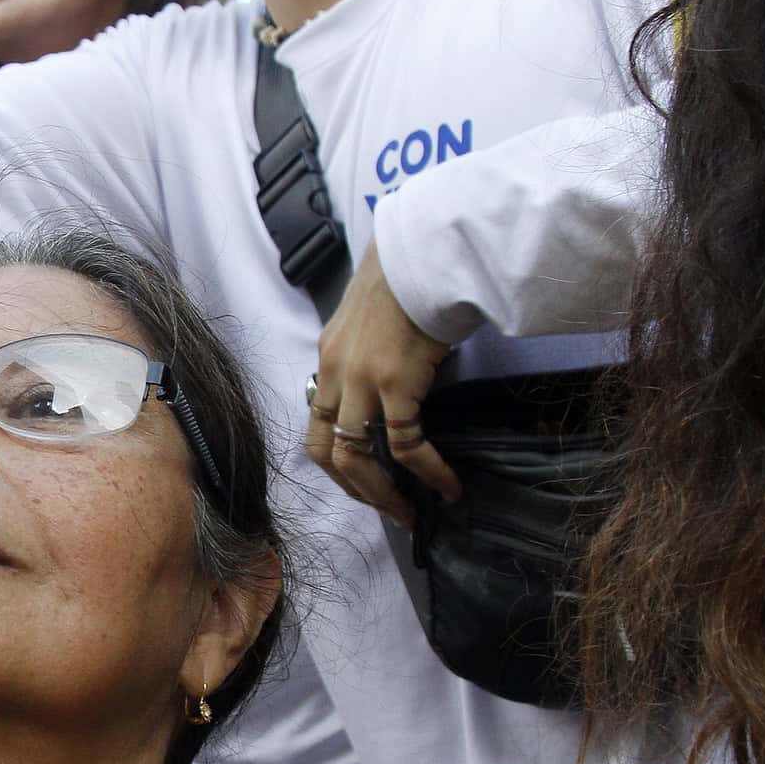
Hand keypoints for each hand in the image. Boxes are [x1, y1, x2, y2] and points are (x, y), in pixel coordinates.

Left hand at [305, 244, 458, 522]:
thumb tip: (396, 379)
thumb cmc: (409, 277)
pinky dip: (426, 471)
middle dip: (355, 490)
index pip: (317, 423)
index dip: (337, 462)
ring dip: (382, 493)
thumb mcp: (375, 320)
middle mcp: (335, 373)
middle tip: (387, 510)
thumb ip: (372, 353)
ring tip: (410, 513)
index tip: (365, 481)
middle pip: (326, 451)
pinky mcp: (394, 383)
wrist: (424, 250)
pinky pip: (404, 443)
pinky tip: (447, 485)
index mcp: (328, 358)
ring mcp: (361, 380)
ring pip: (356, 457)